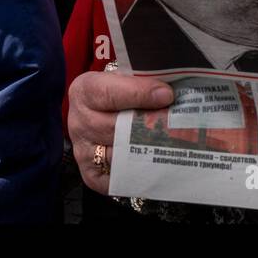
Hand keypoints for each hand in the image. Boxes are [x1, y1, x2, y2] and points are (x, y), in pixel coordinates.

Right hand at [68, 70, 172, 194]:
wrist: (99, 112)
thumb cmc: (117, 93)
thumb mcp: (124, 77)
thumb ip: (142, 81)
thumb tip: (168, 92)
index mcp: (85, 91)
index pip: (110, 93)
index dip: (140, 94)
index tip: (166, 95)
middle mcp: (79, 122)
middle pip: (117, 127)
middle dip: (150, 125)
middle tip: (178, 124)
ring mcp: (83, 151)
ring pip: (119, 155)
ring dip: (148, 151)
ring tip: (173, 144)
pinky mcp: (91, 175)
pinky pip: (117, 179)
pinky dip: (137, 174)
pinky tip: (155, 163)